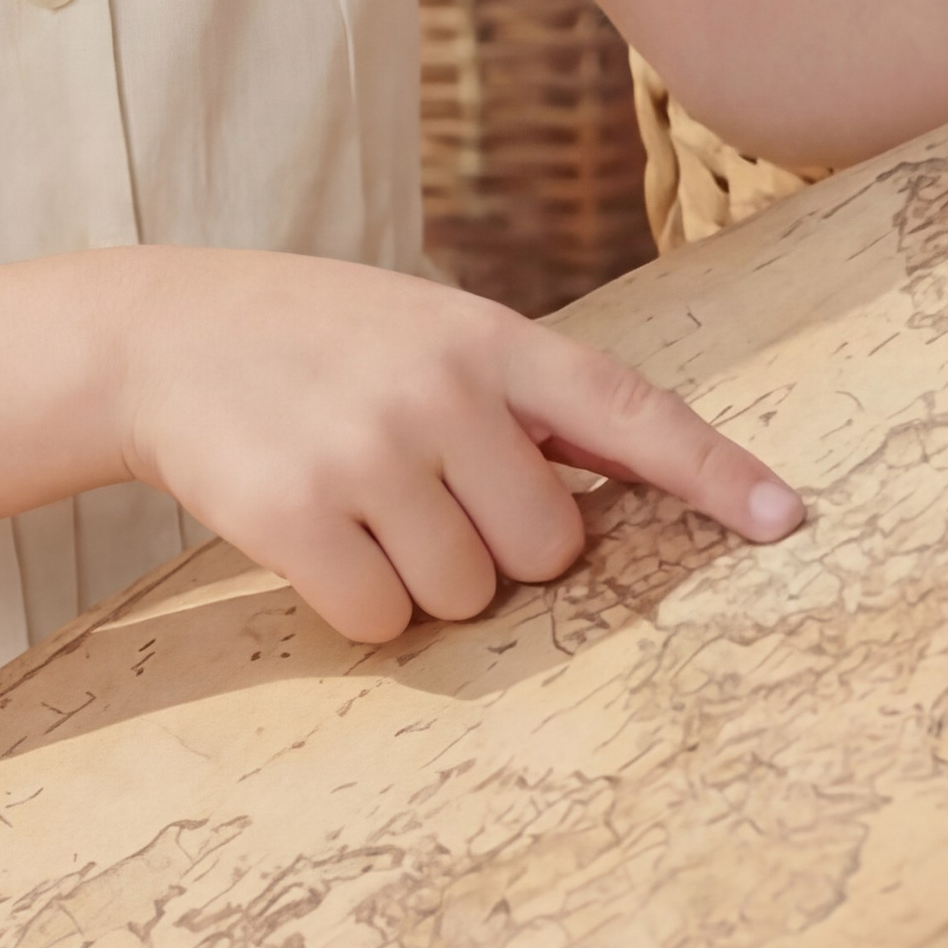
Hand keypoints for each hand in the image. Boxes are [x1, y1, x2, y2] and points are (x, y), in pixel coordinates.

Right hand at [109, 246, 801, 644]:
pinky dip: (359, 600)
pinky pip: (383, 621)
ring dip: (424, 575)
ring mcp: (366, 452)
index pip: (625, 407)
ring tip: (360, 497)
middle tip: (428, 489)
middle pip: (549, 546)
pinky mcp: (295, 515)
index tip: (785, 518)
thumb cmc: (317, 338)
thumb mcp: (427, 326)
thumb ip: (520, 393)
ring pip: (466, 594)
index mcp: (485, 335)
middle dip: (501, 543)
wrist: (162, 333)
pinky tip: (316, 531)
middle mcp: (437, 389)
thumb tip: (632, 481)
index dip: (709, 469)